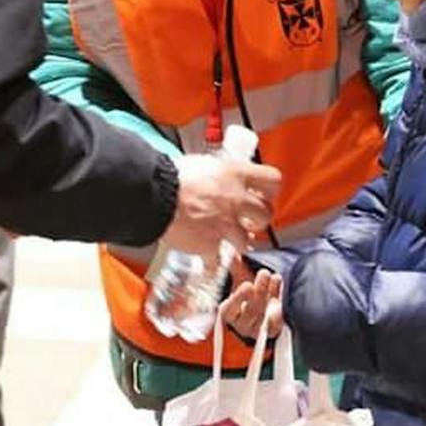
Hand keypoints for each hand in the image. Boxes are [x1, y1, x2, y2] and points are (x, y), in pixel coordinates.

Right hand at [163, 153, 281, 260]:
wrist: (153, 194)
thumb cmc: (170, 175)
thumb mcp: (202, 163)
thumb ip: (218, 173)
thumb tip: (219, 174)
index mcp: (235, 174)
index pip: (272, 180)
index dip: (271, 189)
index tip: (265, 193)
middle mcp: (235, 199)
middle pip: (265, 213)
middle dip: (259, 218)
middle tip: (250, 219)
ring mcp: (225, 223)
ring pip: (247, 239)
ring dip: (240, 240)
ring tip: (231, 239)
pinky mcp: (211, 243)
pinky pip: (218, 260)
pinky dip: (213, 262)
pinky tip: (209, 261)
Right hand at [224, 261, 283, 340]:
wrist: (262, 301)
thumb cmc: (247, 291)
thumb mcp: (239, 277)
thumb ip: (235, 267)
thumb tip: (232, 254)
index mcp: (228, 313)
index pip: (229, 310)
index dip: (238, 298)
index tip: (247, 284)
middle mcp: (241, 323)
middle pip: (250, 311)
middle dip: (259, 291)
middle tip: (264, 274)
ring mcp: (257, 329)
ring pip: (264, 314)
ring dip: (270, 294)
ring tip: (274, 277)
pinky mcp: (271, 330)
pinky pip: (276, 322)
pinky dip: (279, 306)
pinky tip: (280, 291)